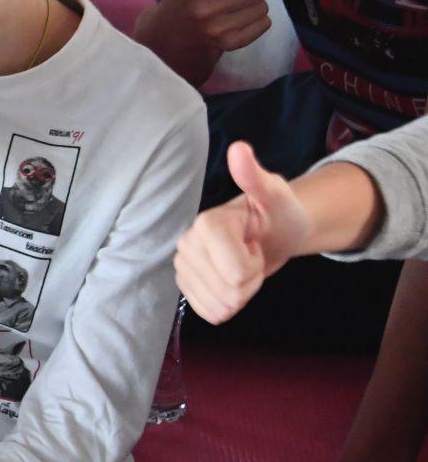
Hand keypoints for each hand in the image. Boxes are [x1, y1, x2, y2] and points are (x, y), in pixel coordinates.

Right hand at [175, 141, 309, 323]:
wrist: (273, 232)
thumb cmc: (278, 212)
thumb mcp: (276, 195)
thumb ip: (255, 177)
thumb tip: (239, 149)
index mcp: (205, 224)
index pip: (234, 272)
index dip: (254, 267)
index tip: (256, 246)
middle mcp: (186, 243)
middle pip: (227, 291)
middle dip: (249, 282)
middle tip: (253, 256)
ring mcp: (183, 265)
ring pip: (218, 304)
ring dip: (239, 294)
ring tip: (243, 267)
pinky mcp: (185, 284)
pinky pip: (207, 312)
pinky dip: (226, 305)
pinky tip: (231, 283)